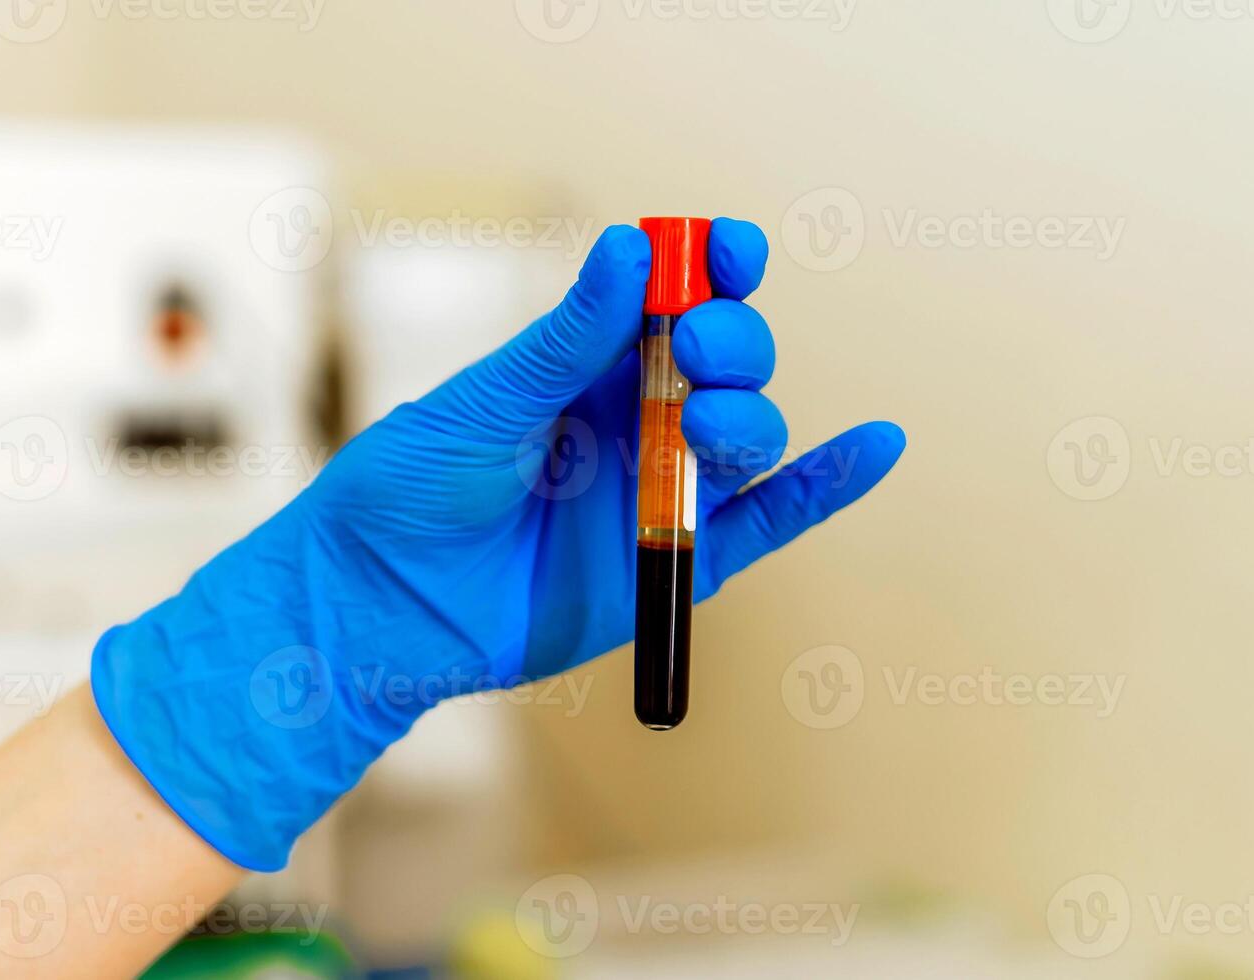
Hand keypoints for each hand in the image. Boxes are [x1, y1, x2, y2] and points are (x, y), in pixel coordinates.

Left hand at [92, 218, 906, 869]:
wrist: (377, 609)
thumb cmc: (405, 492)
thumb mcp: (483, 404)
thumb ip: (566, 340)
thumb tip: (633, 246)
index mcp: (587, 365)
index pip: (672, 298)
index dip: (712, 266)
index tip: (728, 251)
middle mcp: (636, 421)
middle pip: (726, 363)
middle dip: (729, 342)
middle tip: (690, 346)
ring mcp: (661, 491)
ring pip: (749, 439)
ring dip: (752, 415)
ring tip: (705, 420)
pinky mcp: (678, 563)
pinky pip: (770, 523)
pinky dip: (825, 486)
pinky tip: (876, 446)